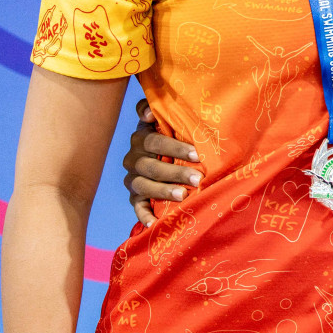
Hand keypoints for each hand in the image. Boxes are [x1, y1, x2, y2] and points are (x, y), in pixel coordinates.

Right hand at [120, 99, 200, 225]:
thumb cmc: (173, 133)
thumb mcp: (167, 118)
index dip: (174, 148)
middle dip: (175, 172)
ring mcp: (133, 178)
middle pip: (151, 166)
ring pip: (144, 186)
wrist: (164, 154)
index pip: (153, 141)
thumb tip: (148, 113)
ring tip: (183, 195)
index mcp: (142, 137)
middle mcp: (134, 158)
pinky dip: (143, 216)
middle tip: (198, 179)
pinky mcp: (135, 196)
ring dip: (163, 191)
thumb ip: (155, 109)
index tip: (197, 155)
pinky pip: (136, 207)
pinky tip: (154, 223)